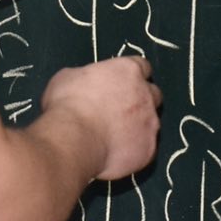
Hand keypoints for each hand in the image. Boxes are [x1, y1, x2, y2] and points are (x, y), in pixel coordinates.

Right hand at [41, 56, 162, 180]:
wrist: (75, 139)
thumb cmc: (68, 103)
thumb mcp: (68, 77)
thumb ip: (86, 77)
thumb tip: (85, 84)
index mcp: (129, 70)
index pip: (142, 66)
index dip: (131, 76)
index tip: (120, 84)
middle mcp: (147, 94)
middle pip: (152, 94)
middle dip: (140, 100)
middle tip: (118, 111)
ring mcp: (150, 123)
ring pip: (151, 123)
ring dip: (138, 127)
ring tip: (114, 137)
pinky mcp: (149, 149)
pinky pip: (145, 148)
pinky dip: (134, 151)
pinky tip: (115, 154)